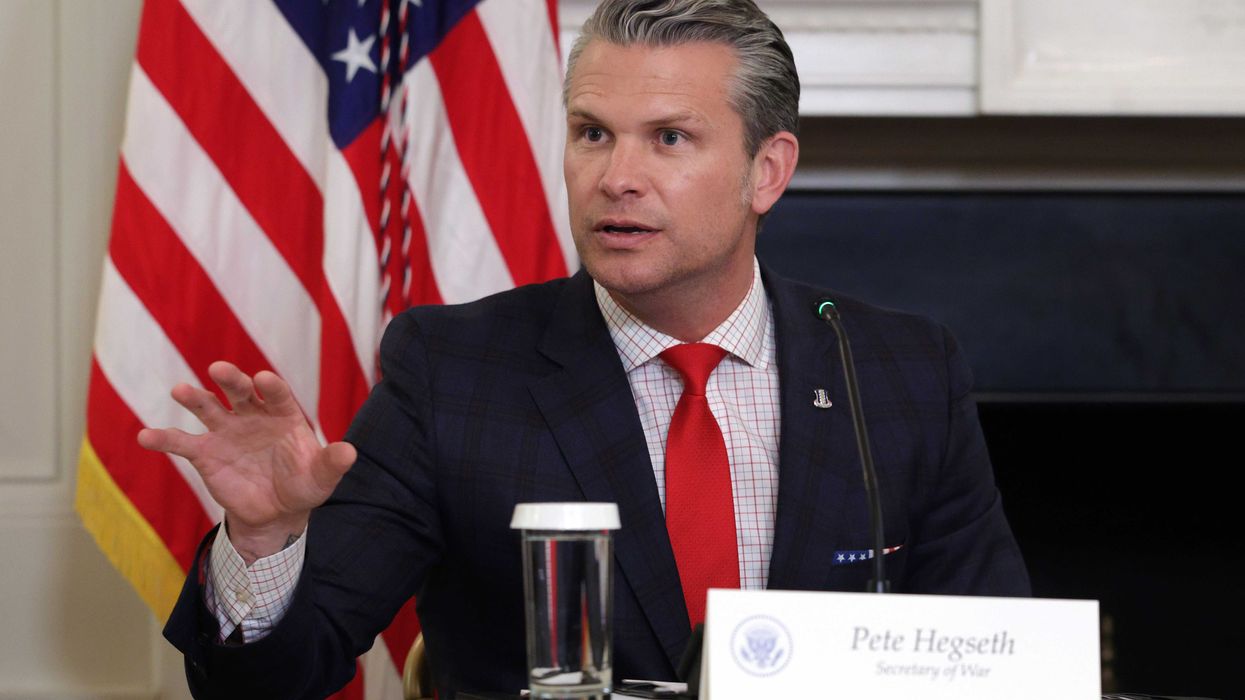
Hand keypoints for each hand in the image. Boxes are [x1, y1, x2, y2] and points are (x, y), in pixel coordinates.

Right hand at [137, 361, 355, 562]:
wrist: (277, 511)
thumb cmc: (304, 485)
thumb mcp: (321, 477)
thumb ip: (333, 463)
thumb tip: (350, 452)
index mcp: (283, 415)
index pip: (277, 394)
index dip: (271, 386)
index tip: (264, 378)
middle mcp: (252, 416)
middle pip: (240, 391)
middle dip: (231, 380)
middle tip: (219, 369)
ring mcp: (227, 432)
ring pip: (208, 408)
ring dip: (195, 397)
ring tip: (180, 390)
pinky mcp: (206, 454)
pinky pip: (181, 443)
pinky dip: (163, 439)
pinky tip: (145, 436)